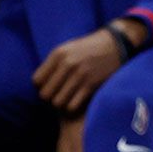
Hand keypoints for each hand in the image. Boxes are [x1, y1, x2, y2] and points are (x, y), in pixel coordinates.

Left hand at [32, 18, 147, 111]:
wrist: (115, 44)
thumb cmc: (89, 48)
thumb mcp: (68, 48)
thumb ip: (54, 63)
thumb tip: (39, 83)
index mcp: (58, 54)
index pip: (37, 80)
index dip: (42, 86)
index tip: (50, 86)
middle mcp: (67, 64)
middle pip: (45, 93)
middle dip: (50, 96)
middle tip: (58, 94)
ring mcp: (80, 75)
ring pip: (57, 102)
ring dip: (61, 103)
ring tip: (67, 99)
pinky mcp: (91, 85)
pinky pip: (72, 105)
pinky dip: (72, 106)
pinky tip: (77, 101)